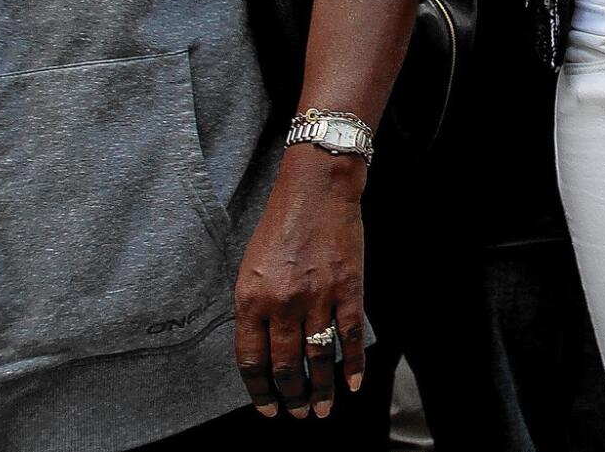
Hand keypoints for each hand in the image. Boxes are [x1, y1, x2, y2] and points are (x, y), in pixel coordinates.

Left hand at [234, 147, 367, 419]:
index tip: (268, 409)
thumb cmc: (281, 225)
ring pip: (319, 358)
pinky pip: (350, 336)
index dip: (260, 391)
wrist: (317, 189)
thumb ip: (255, 309)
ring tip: (323, 410)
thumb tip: (265, 349)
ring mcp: (317, 297)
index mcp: (251, 299)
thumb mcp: (251, 267)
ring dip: (321, 390)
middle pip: (286, 365)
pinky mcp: (348, 288)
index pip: (251, 360)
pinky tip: (354, 382)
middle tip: (299, 415)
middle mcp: (282, 303)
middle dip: (291, 396)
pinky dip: (354, 364)